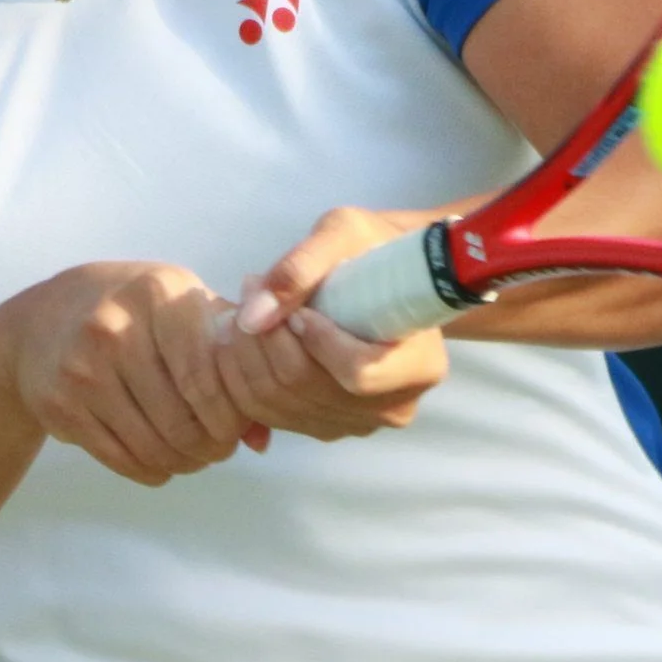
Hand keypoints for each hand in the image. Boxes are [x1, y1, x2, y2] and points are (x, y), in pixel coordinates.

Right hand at [6, 263, 270, 485]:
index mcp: (158, 295)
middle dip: (211, 446)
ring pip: (152, 446)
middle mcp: (115, 328)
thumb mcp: (183, 308)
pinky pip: (120, 458)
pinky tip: (162, 463)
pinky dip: (151, 470)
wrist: (43, 318)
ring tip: (195, 456)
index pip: (207, 376)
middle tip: (219, 448)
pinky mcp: (60, 405)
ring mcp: (82, 369)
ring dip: (184, 462)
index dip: (230, 415)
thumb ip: (232, 358)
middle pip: (182, 419)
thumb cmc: (135, 312)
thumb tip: (262, 437)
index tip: (237, 427)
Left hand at [220, 208, 450, 439]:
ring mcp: (358, 423)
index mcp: (421, 365)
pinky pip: (267, 414)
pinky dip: (241, 375)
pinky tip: (242, 338)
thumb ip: (302, 268)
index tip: (299, 308)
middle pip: (308, 388)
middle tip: (250, 288)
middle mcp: (394, 406)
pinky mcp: (324, 427)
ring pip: (279, 403)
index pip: (358, 373)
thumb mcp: (345, 234)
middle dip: (264, 338)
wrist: (383, 277)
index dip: (318, 341)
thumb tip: (253, 316)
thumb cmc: (373, 248)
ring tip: (240, 308)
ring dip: (244, 353)